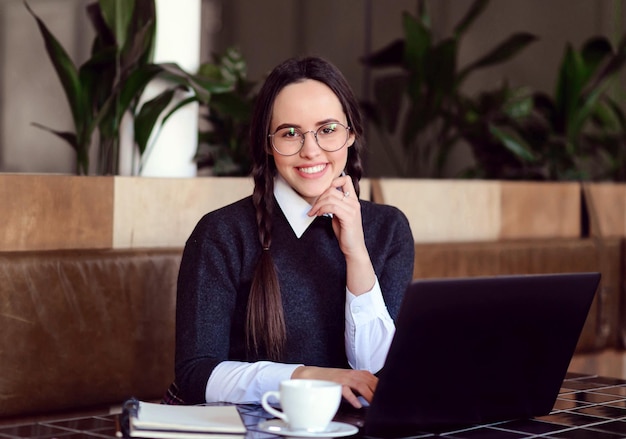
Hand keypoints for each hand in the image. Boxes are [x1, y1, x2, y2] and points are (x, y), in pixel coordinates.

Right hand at [291, 365, 376, 407]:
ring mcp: (344, 378)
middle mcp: (352, 374)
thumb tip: (375, 395)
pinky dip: (353, 398)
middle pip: (370, 382)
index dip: (383, 387)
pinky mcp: (336, 384)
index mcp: (358, 373)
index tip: (388, 395)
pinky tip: (358, 405)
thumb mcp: (350, 381)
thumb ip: (362, 386)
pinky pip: (345, 390)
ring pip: (360, 385)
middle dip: (378, 392)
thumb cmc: (333, 380)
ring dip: (369, 395)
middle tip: (384, 401)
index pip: (375, 379)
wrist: (314, 375)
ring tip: (374, 403)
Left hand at [308, 175, 375, 294]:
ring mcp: (353, 209)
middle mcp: (354, 202)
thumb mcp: (339, 215)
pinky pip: (332, 206)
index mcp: (353, 200)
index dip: (332, 182)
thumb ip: (334, 204)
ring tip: (314, 212)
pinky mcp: (349, 217)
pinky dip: (322, 209)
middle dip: (319, 197)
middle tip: (313, 207)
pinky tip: (319, 215)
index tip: (322, 194)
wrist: (353, 248)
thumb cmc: (345, 232)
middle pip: (332, 189)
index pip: (345, 179)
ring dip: (318, 204)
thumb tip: (322, 197)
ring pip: (330, 197)